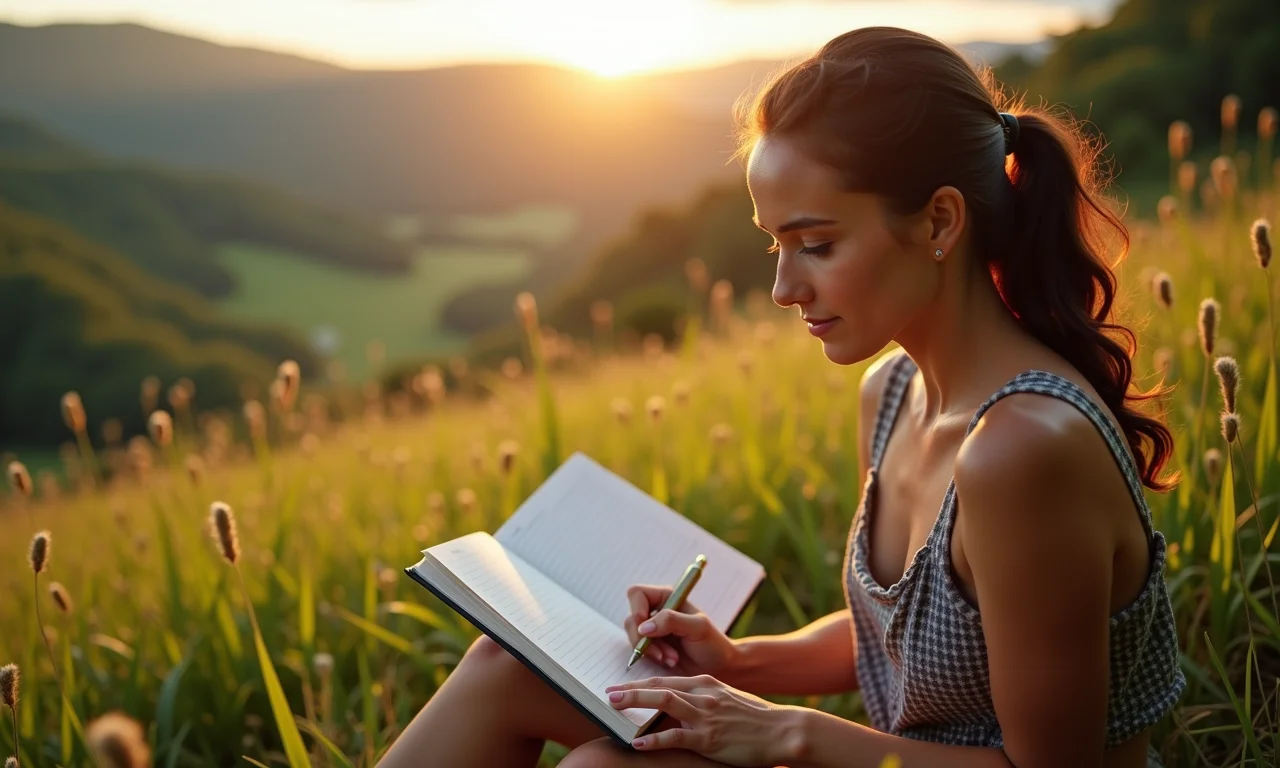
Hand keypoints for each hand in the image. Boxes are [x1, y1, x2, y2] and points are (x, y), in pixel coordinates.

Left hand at [605, 674, 800, 766]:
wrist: (783, 730)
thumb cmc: (756, 718)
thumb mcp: (728, 699)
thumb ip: (705, 698)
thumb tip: (681, 704)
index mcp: (706, 684)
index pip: (666, 680)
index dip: (640, 682)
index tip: (622, 685)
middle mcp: (703, 695)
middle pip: (659, 687)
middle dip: (631, 689)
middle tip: (608, 692)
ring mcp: (706, 716)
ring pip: (664, 704)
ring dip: (636, 703)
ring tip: (615, 707)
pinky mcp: (709, 738)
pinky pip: (675, 737)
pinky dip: (653, 739)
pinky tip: (638, 743)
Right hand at [623, 584, 739, 677]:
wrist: (719, 668)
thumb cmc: (713, 644)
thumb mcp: (698, 628)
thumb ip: (671, 621)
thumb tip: (643, 627)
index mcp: (667, 597)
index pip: (638, 594)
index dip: (637, 609)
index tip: (646, 628)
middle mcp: (656, 612)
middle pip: (631, 618)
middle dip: (644, 639)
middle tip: (662, 653)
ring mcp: (652, 631)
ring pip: (633, 637)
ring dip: (650, 651)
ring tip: (672, 659)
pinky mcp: (651, 648)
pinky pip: (638, 651)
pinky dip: (651, 658)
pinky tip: (669, 662)